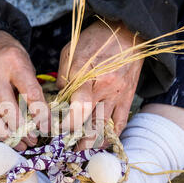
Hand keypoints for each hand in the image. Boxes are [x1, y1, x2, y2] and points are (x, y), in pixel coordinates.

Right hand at [0, 30, 49, 150]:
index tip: (47, 128)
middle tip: (34, 140)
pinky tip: (8, 138)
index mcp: (14, 63)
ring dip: (9, 137)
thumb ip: (33, 88)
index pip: (31, 94)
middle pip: (9, 110)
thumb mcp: (26, 64)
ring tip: (22, 144)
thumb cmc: (9, 56)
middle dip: (23, 130)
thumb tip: (43, 118)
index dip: (41, 115)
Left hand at [57, 20, 143, 149]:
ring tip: (81, 151)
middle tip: (66, 147)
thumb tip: (58, 100)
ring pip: (105, 128)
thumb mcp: (70, 53)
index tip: (55, 130)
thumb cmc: (94, 40)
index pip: (78, 109)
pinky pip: (120, 124)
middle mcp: (104, 90)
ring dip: (92, 143)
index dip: (66, 124)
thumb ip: (63, 78)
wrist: (127, 31)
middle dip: (77, 140)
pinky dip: (110, 137)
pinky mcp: (128, 98)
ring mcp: (118, 96)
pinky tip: (101, 143)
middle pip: (91, 124)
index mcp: (87, 77)